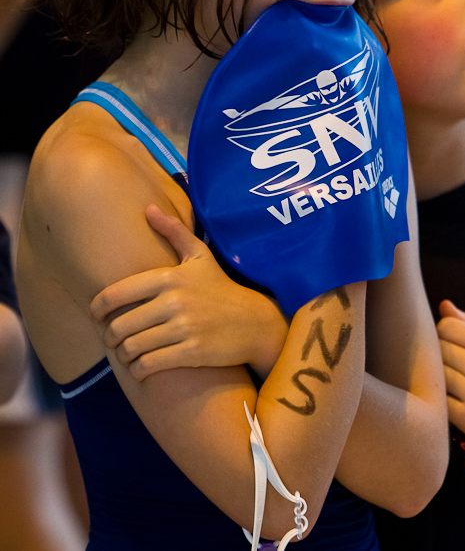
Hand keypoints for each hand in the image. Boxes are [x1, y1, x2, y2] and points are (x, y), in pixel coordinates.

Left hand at [90, 205, 287, 380]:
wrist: (253, 322)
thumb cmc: (221, 288)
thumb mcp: (200, 256)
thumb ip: (173, 231)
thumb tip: (148, 208)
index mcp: (169, 277)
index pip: (116, 294)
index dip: (97, 308)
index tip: (95, 316)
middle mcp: (174, 301)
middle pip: (120, 325)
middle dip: (109, 337)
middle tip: (111, 341)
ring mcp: (183, 328)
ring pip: (133, 347)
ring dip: (123, 356)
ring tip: (125, 355)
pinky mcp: (192, 352)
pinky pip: (150, 365)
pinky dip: (139, 370)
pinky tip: (140, 368)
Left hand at [437, 300, 464, 446]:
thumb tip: (444, 304)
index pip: (446, 326)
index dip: (441, 332)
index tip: (447, 342)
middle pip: (438, 349)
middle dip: (438, 354)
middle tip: (447, 363)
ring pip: (435, 373)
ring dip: (436, 376)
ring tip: (447, 380)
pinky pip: (437, 398)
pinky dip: (438, 397)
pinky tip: (449, 398)